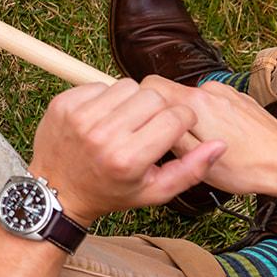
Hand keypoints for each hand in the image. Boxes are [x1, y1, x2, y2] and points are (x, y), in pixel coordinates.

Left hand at [28, 78, 222, 222]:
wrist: (56, 191)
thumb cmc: (109, 192)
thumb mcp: (154, 192)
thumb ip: (191, 170)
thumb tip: (220, 144)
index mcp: (128, 159)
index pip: (175, 118)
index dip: (183, 121)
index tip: (175, 128)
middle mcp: (102, 135)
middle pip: (153, 97)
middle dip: (159, 108)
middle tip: (150, 125)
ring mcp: (79, 117)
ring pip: (128, 85)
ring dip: (133, 100)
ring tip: (125, 122)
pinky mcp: (63, 103)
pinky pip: (100, 84)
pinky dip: (106, 97)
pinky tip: (103, 118)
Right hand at [140, 77, 276, 196]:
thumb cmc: (245, 168)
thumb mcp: (196, 160)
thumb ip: (168, 135)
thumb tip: (150, 120)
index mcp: (195, 102)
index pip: (151, 85)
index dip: (144, 105)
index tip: (149, 126)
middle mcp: (210, 89)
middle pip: (173, 94)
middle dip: (170, 117)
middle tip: (182, 145)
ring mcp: (228, 92)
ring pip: (194, 100)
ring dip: (193, 119)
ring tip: (207, 145)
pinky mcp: (241, 99)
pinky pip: (214, 104)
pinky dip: (213, 119)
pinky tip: (226, 140)